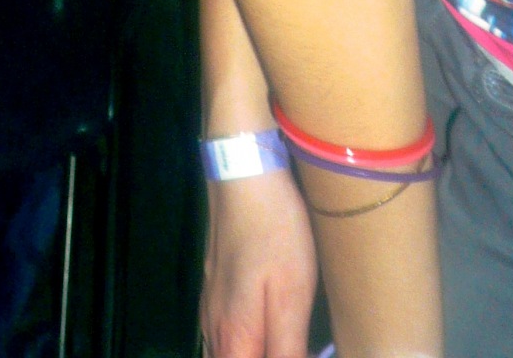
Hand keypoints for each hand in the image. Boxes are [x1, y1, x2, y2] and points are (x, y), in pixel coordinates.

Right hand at [201, 169, 318, 357]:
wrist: (243, 174)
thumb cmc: (274, 233)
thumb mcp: (292, 295)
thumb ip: (288, 349)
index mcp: (234, 339)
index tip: (302, 351)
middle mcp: (214, 331)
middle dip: (266, 357)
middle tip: (299, 343)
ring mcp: (210, 308)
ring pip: (228, 353)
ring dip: (255, 351)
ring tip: (288, 340)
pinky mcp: (215, 289)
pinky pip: (225, 336)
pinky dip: (248, 343)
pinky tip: (269, 328)